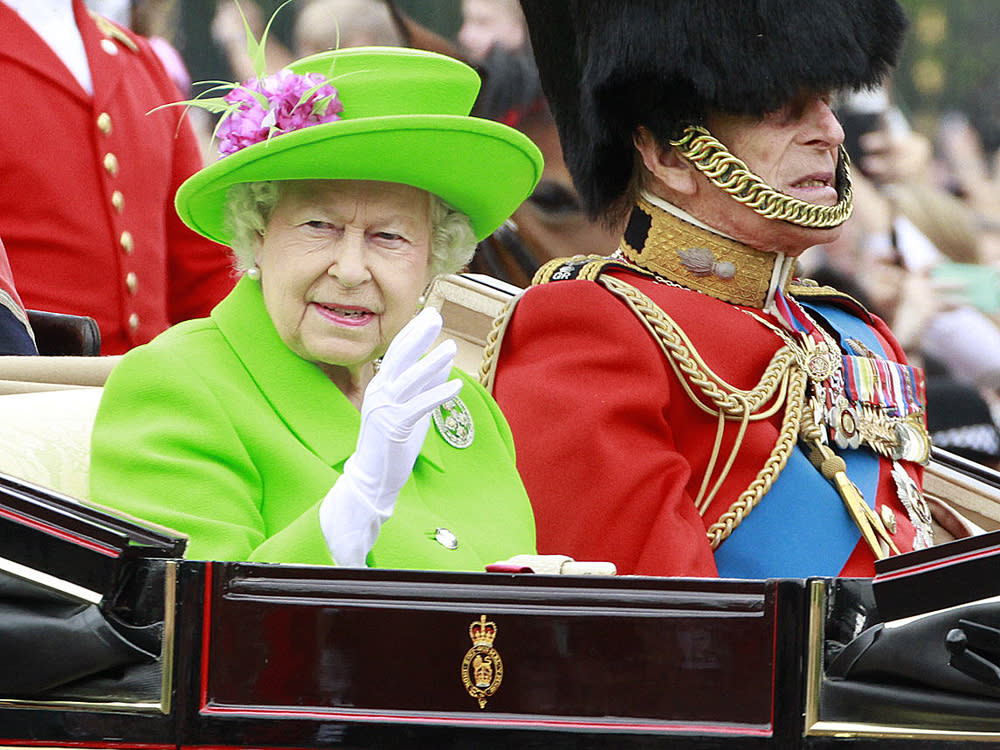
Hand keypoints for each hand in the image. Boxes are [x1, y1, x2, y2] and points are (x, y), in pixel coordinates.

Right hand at [319, 308, 460, 564]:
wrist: (373, 477)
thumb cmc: (392, 443)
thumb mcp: (411, 410)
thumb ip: (424, 388)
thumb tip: (442, 366)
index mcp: (381, 385)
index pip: (397, 351)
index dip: (414, 332)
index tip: (430, 313)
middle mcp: (380, 392)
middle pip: (399, 356)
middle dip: (418, 334)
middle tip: (436, 314)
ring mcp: (386, 408)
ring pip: (410, 379)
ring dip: (432, 361)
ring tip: (451, 346)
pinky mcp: (395, 426)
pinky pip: (419, 406)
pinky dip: (438, 394)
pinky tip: (457, 385)